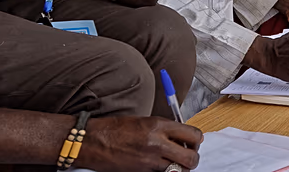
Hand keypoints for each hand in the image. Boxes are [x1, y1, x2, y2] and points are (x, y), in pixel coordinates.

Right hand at [78, 116, 202, 171]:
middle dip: (193, 158)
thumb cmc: (114, 129)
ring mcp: (150, 159)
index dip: (196, 140)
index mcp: (159, 124)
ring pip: (180, 169)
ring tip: (174, 164)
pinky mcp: (142, 171)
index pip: (192, 134)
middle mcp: (157, 141)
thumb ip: (164, 128)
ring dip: (181, 168)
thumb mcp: (143, 121)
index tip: (193, 142)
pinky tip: (160, 167)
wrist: (92, 140)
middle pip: (191, 156)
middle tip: (187, 156)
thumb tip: (182, 136)